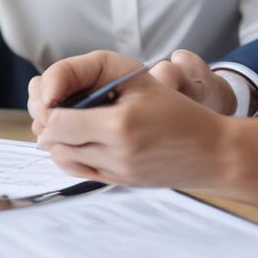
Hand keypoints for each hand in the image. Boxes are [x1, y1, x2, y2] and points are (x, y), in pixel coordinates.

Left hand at [28, 50, 230, 188]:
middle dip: (47, 120)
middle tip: (55, 101)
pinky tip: (79, 134)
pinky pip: (76, 170)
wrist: (212, 151)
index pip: (57, 122)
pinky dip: (69, 152)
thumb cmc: (175, 108)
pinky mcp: (116, 183)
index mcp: (120, 125)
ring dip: (56, 138)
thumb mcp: (134, 74)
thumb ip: (86, 75)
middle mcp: (115, 155)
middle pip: (53, 142)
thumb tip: (46, 98)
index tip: (53, 93)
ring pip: (61, 158)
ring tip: (69, 116)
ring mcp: (115, 174)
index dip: (46, 105)